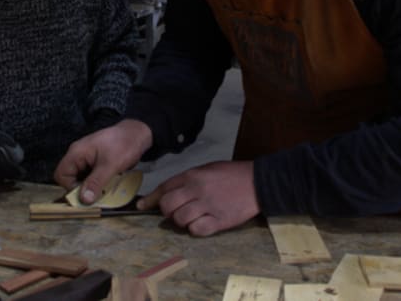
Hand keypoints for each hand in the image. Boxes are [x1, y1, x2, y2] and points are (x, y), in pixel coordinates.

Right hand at [54, 119, 152, 203]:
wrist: (138, 133)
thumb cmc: (124, 144)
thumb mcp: (110, 165)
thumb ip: (95, 182)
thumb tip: (83, 199)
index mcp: (77, 152)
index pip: (61, 175)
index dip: (70, 187)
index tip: (86, 195)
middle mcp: (78, 155)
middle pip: (70, 178)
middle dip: (82, 189)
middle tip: (97, 194)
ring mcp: (86, 158)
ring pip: (81, 178)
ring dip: (91, 187)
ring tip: (104, 189)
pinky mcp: (95, 162)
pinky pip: (90, 176)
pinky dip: (97, 182)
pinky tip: (107, 184)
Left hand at [137, 161, 258, 236]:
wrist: (258, 183)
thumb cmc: (231, 174)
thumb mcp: (208, 169)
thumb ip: (188, 179)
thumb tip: (169, 191)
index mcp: (193, 175)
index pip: (165, 188)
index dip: (151, 199)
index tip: (142, 206)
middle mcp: (197, 190)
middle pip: (168, 205)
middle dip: (167, 211)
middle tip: (175, 212)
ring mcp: (208, 206)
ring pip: (180, 219)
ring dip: (181, 221)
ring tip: (191, 217)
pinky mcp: (219, 221)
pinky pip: (196, 230)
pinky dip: (195, 229)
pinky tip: (201, 224)